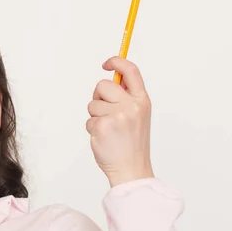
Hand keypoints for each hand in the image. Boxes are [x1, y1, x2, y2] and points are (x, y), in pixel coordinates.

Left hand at [86, 56, 154, 186]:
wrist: (132, 169)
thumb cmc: (132, 144)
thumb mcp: (138, 116)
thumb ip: (127, 98)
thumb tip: (111, 80)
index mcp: (142, 101)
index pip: (130, 71)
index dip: (117, 61)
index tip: (106, 64)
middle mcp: (131, 106)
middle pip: (103, 85)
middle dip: (98, 96)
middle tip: (104, 112)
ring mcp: (116, 116)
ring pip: (92, 104)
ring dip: (95, 116)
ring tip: (108, 131)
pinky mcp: (102, 127)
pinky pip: (89, 120)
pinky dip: (92, 130)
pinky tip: (104, 139)